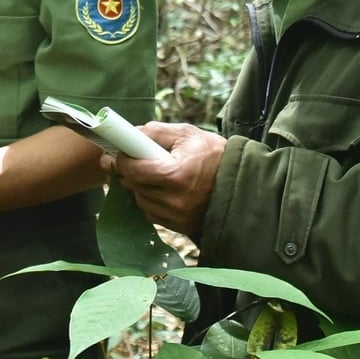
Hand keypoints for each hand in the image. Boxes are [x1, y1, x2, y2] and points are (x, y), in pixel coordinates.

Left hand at [111, 121, 225, 235]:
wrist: (241, 183)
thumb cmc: (213, 154)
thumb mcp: (186, 134)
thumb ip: (155, 132)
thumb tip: (127, 135)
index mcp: (176, 174)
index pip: (133, 169)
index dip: (121, 159)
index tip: (119, 152)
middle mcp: (175, 200)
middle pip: (133, 185)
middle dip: (128, 171)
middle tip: (130, 160)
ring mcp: (177, 216)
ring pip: (140, 200)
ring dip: (139, 186)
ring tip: (152, 173)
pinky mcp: (179, 226)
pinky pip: (151, 213)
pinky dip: (150, 200)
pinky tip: (161, 188)